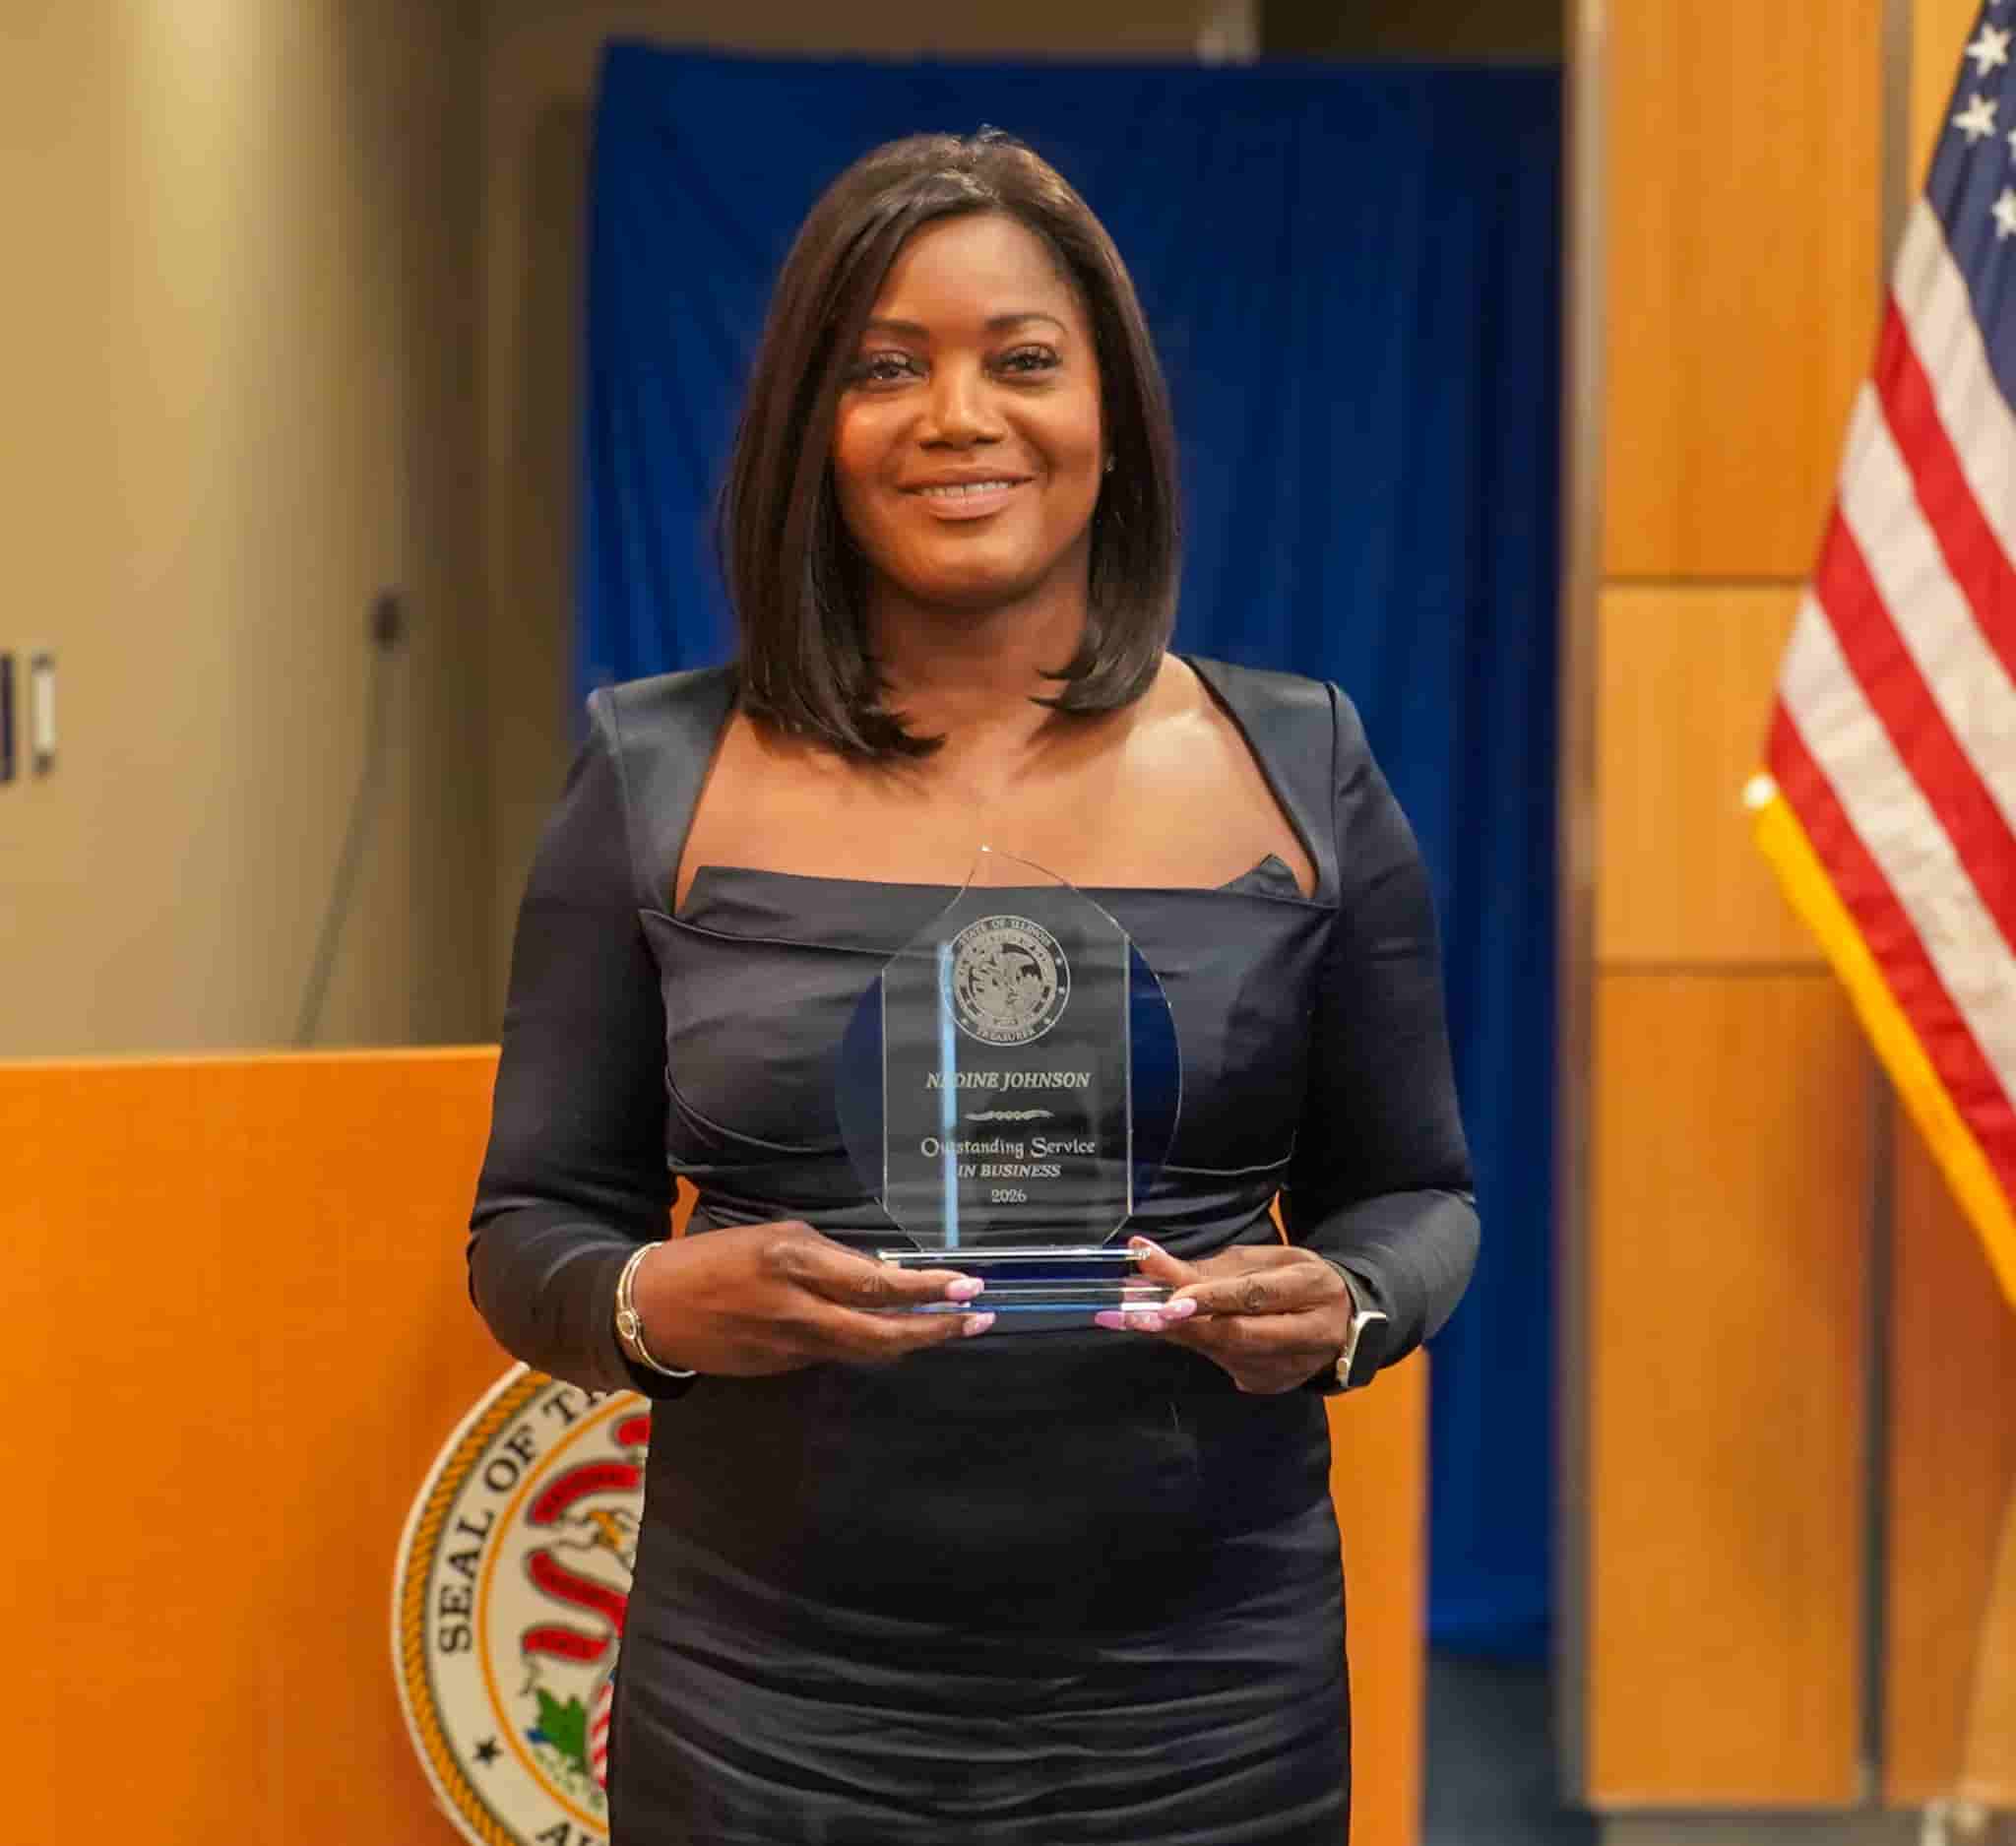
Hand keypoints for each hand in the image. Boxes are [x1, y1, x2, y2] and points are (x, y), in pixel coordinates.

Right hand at [629, 1220, 990, 1375]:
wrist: (652, 1310)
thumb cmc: (713, 1259)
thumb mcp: (774, 1239)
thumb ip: (829, 1258)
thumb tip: (881, 1276)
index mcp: (795, 1266)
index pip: (876, 1284)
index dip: (927, 1290)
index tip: (968, 1286)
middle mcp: (800, 1312)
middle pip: (884, 1332)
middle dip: (938, 1328)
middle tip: (981, 1318)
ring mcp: (793, 1348)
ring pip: (867, 1351)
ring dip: (912, 1340)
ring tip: (950, 1326)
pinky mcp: (784, 1369)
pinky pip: (837, 1354)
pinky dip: (869, 1343)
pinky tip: (891, 1331)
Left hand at [1095, 1238, 1351, 1394]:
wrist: (1344, 1323)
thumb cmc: (1296, 1280)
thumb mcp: (1263, 1260)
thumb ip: (1210, 1267)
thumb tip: (1147, 1256)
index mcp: (1310, 1287)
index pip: (1254, 1296)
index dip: (1209, 1300)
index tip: (1168, 1300)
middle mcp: (1306, 1333)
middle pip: (1234, 1333)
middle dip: (1179, 1324)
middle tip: (1130, 1313)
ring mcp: (1288, 1367)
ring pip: (1222, 1352)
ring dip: (1176, 1333)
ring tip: (1133, 1315)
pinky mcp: (1271, 1385)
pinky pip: (1222, 1363)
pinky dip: (1195, 1344)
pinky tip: (1174, 1329)